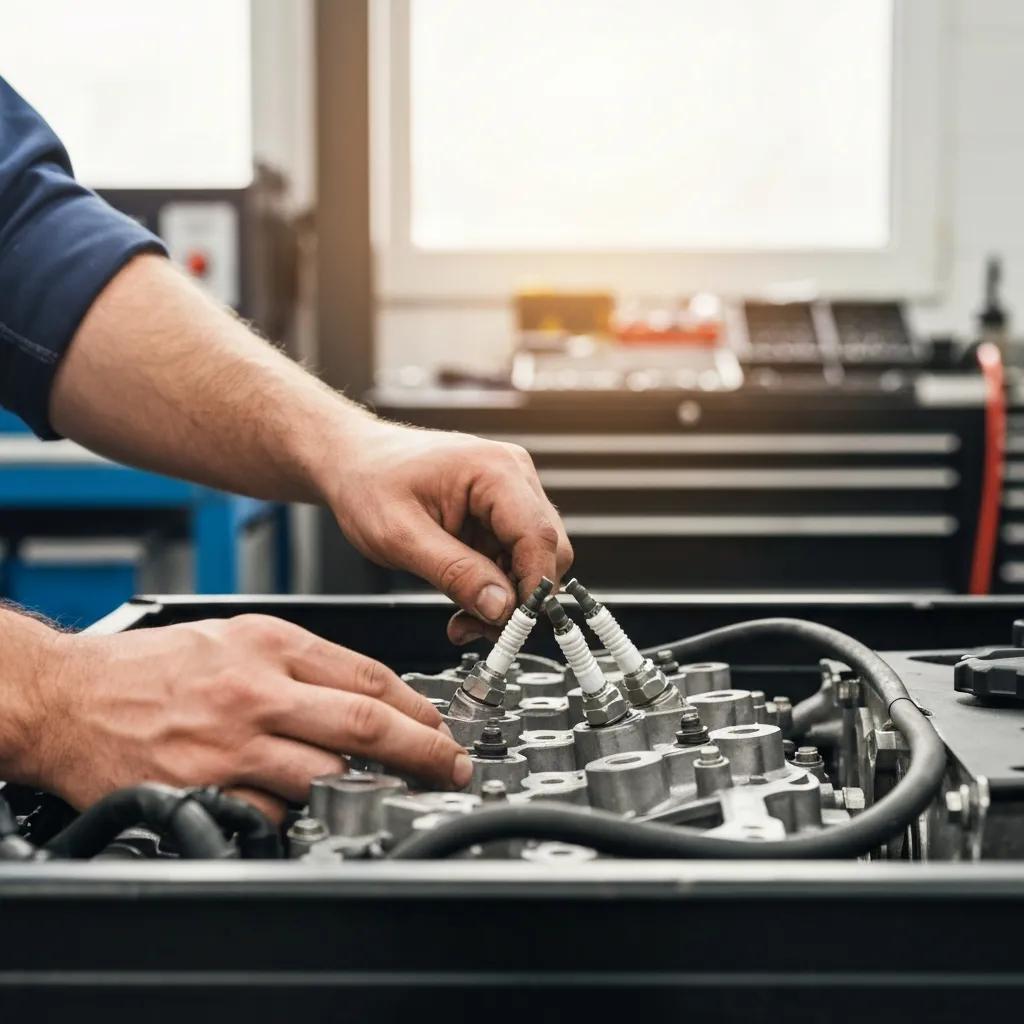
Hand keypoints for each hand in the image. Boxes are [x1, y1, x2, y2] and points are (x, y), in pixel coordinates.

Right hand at [20, 614, 469, 819]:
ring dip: (365, 786)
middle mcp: (255, 691)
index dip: (415, 705)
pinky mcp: (204, 787)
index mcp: (269, 643)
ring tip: (390, 791)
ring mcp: (231, 744)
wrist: (71, 696)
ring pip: (325, 772)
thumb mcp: (236, 633)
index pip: (366, 674)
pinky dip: (296, 811)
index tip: (440, 725)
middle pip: (363, 722)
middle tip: (450, 765)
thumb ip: (303, 659)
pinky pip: (272, 811)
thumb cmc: (154, 666)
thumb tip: (368, 694)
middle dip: (421, 750)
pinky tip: (301, 804)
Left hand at [326, 422, 573, 643]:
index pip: (539, 536)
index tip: (511, 626)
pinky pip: (514, 559)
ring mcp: (511, 493)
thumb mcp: (400, 536)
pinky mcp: (501, 512)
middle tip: (480, 629)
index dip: (533, 587)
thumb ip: (454, 573)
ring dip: (504, 599)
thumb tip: (500, 608)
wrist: (353, 461)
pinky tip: (464, 601)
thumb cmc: (368, 482)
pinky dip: (494, 588)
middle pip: (547, 551)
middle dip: (519, 599)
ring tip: (462, 619)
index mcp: (494, 470)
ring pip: (534, 561)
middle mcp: (513, 476)